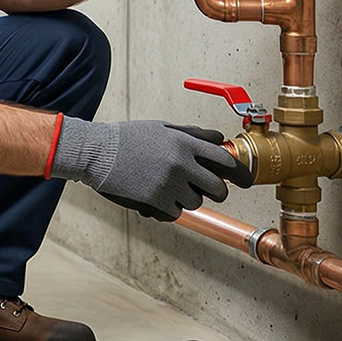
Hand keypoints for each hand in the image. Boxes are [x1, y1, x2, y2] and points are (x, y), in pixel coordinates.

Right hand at [49, 118, 253, 221]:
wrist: (96, 152)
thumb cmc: (127, 138)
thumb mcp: (162, 128)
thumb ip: (192, 135)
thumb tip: (218, 139)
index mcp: (185, 143)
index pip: (224, 161)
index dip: (239, 174)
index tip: (245, 181)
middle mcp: (182, 163)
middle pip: (218, 189)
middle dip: (216, 192)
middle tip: (207, 190)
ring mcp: (170, 184)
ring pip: (196, 202)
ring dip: (187, 198)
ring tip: (168, 187)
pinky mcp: (157, 201)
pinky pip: (176, 212)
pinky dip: (169, 207)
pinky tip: (154, 195)